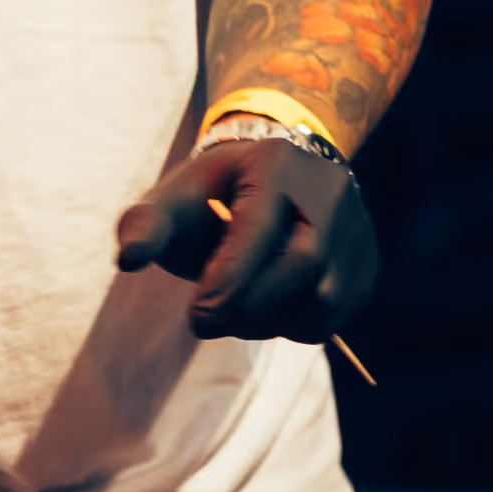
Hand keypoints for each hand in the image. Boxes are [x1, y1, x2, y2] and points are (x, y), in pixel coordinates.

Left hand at [115, 136, 377, 342]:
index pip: (260, 228)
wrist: (279, 171)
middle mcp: (328, 193)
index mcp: (275, 165)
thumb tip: (127, 260)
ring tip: (234, 312)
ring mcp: (355, 229)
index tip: (197, 315)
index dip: (230, 279)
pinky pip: (333, 315)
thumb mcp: (177, 194)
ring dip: (270, 322)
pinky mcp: (364, 263)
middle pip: (303, 265)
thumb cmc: (215, 191)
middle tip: (205, 321)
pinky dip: (293, 326)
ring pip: (324, 299)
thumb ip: (147, 223)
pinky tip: (265, 310)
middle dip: (249, 306)